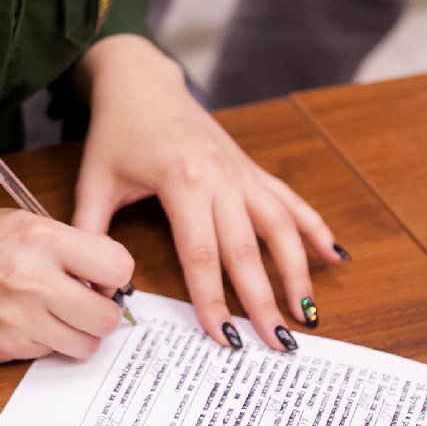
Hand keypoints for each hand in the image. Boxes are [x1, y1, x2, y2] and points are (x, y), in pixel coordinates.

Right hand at [0, 207, 134, 362]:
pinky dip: (42, 341)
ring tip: (54, 314)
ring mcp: (17, 320)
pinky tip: (20, 320)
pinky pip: (46, 353)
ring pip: (83, 346)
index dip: (114, 274)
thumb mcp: (18, 219)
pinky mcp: (2, 348)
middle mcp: (33, 280)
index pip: (117, 266)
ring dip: (76, 333)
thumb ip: (64, 245)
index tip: (99, 276)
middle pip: (106, 317)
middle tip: (84, 302)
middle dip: (102, 312)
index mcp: (41, 238)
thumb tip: (103, 277)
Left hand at [72, 35, 343, 351]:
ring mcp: (242, 171)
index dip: (213, 300)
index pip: (202, 255)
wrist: (141, 82)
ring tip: (308, 314)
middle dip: (264, 301)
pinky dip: (315, 228)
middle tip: (278, 344)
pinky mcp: (251, 167)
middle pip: (248, 250)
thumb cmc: (116, 132)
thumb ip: (90, 235)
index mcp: (182, 182)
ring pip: (281, 227)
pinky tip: (336, 256)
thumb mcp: (94, 183)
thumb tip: (92, 287)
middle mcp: (221, 176)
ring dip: (298, 272)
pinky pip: (290, 200)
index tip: (223, 337)